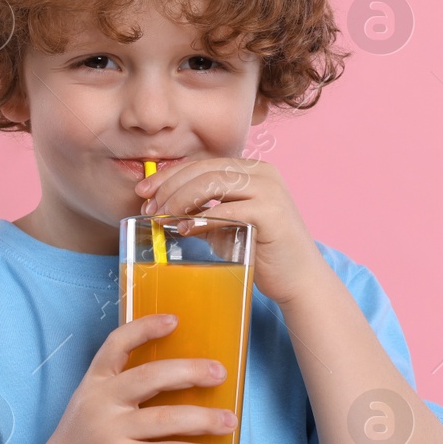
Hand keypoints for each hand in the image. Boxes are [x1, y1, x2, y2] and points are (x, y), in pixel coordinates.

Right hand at [26, 313, 239, 443]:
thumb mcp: (91, 412)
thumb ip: (121, 397)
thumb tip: (179, 387)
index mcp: (93, 385)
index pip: (117, 345)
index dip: (145, 328)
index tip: (175, 320)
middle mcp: (100, 403)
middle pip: (151, 376)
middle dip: (190, 371)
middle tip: (219, 373)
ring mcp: (108, 433)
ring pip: (166, 417)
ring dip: (204, 418)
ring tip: (229, 420)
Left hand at [135, 156, 328, 305]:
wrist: (298, 279)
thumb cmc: (261, 252)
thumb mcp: (225, 226)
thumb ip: (200, 214)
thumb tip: (162, 210)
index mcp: (251, 170)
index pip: (202, 164)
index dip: (169, 175)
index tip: (144, 191)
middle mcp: (262, 172)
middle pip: (204, 169)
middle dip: (169, 186)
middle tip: (148, 207)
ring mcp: (269, 190)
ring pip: (213, 182)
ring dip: (180, 199)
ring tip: (162, 218)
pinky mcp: (271, 212)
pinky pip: (227, 209)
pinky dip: (202, 218)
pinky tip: (184, 230)